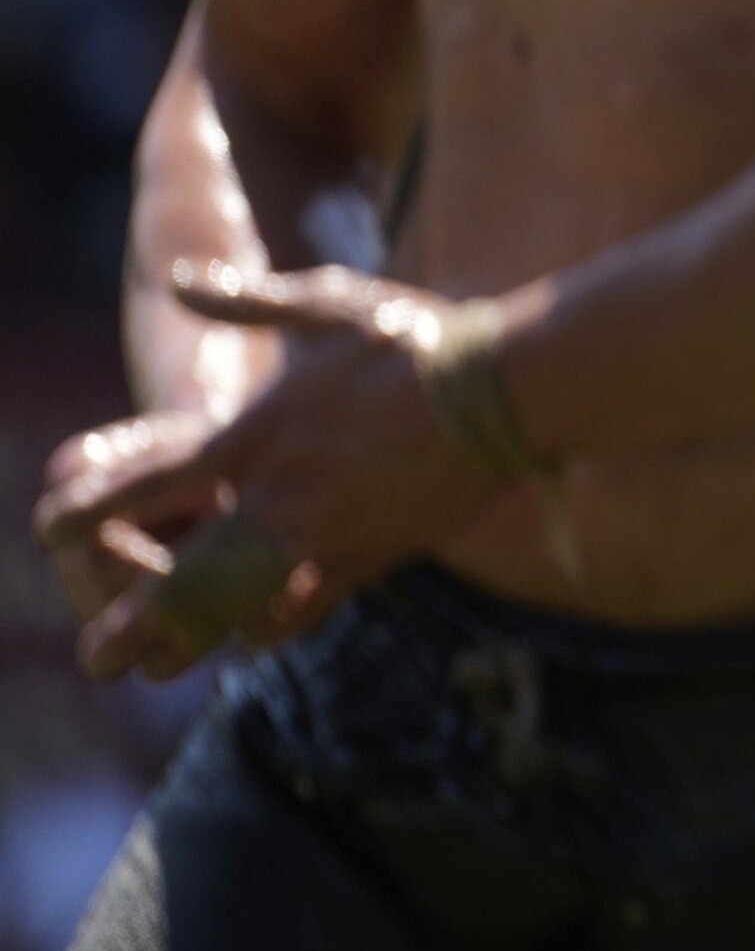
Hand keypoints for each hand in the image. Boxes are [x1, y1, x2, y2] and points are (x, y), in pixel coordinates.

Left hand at [36, 265, 514, 679]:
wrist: (508, 388)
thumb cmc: (418, 338)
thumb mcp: (328, 303)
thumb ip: (247, 301)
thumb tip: (177, 279)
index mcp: (258, 433)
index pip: (151, 482)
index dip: (92, 510)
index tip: (49, 530)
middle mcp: (279, 495)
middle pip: (183, 577)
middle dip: (132, 625)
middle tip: (96, 661)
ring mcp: (327, 533)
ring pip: (241, 608)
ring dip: (193, 644)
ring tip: (158, 671)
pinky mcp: (375, 554)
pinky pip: (312, 607)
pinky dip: (277, 629)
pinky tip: (255, 645)